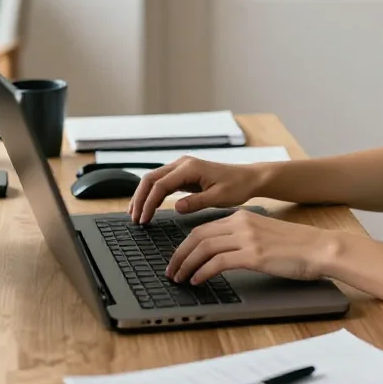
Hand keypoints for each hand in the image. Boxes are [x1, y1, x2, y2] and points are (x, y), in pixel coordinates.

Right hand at [129, 156, 263, 224]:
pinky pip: (162, 182)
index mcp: (190, 168)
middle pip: (151, 178)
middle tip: (134, 219)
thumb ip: (197, 202)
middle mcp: (183, 164)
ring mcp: (182, 167)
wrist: (248, 177)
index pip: (161, 185)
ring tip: (135, 215)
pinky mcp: (184, 174)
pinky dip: (152, 194)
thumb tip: (175, 207)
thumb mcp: (219, 197)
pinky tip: (147, 207)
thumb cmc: (237, 186)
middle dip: (140, 198)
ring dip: (143, 196)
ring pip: (154, 179)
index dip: (149, 202)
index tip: (144, 220)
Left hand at [166, 210, 334, 284]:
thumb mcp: (265, 235)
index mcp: (243, 217)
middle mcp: (241, 223)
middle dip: (179, 255)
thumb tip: (222, 254)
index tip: (178, 259)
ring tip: (179, 279)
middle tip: (171, 271)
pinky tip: (197, 281)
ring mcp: (247, 238)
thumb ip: (244, 238)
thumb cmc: (297, 246)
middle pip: (197, 236)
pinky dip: (202, 271)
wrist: (319, 248)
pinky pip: (218, 262)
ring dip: (186, 264)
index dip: (185, 245)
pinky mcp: (253, 255)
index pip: (203, 228)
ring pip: (203, 247)